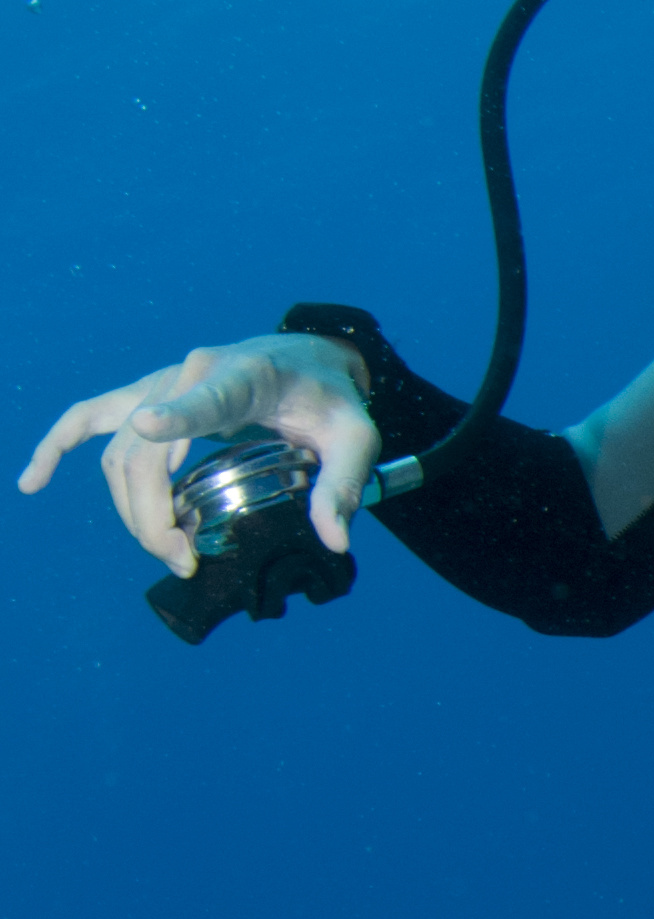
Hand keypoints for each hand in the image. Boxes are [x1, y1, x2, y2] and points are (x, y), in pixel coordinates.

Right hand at [18, 335, 376, 578]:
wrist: (308, 359)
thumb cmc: (331, 399)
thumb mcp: (356, 439)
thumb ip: (345, 484)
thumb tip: (334, 539)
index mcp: (244, 377)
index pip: (206, 397)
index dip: (176, 415)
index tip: (148, 429)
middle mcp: (189, 374)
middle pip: (146, 452)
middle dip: (153, 515)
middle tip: (184, 559)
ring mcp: (160, 384)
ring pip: (120, 455)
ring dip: (131, 511)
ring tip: (172, 551)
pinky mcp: (144, 396)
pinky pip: (88, 418)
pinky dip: (57, 446)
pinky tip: (33, 482)